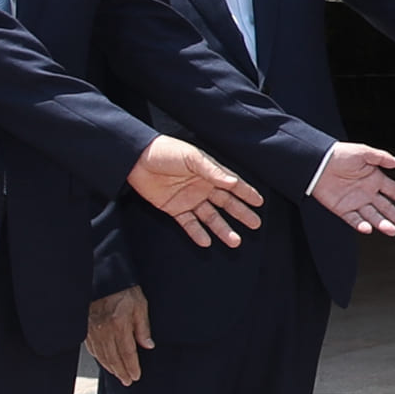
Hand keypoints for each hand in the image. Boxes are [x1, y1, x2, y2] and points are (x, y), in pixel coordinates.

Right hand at [88, 286, 153, 384]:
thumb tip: (148, 345)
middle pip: (113, 358)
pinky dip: (99, 358)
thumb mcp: (140, 305)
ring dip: (111, 368)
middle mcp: (104, 330)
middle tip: (127, 381)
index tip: (136, 376)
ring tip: (118, 375)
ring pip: (102, 355)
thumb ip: (143, 327)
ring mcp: (93, 330)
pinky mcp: (86, 328)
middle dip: (121, 372)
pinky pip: (92, 348)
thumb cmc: (123, 289)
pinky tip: (104, 362)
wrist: (104, 277)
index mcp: (119, 324)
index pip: (127, 353)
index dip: (132, 367)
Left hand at [130, 137, 261, 247]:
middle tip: (256, 224)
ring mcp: (189, 199)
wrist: (135, 159)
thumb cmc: (165, 151)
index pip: (232, 184)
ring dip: (222, 229)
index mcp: (208, 172)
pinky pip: (189, 224)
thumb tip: (233, 182)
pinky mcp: (174, 209)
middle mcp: (202, 187)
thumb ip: (212, 171)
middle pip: (226, 203)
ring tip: (235, 241)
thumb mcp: (191, 157)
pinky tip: (206, 242)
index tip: (259, 202)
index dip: (246, 193)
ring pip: (211, 217)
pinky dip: (197, 233)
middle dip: (241, 214)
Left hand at [308, 142, 394, 235]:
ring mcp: (355, 202)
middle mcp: (367, 192)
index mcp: (374, 178)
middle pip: (386, 208)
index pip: (393, 191)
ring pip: (372, 216)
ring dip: (382, 224)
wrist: (317, 162)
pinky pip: (353, 219)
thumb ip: (382, 158)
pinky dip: (360, 225)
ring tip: (392, 230)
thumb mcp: (364, 152)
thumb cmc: (339, 154)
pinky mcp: (342, 209)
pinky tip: (368, 228)